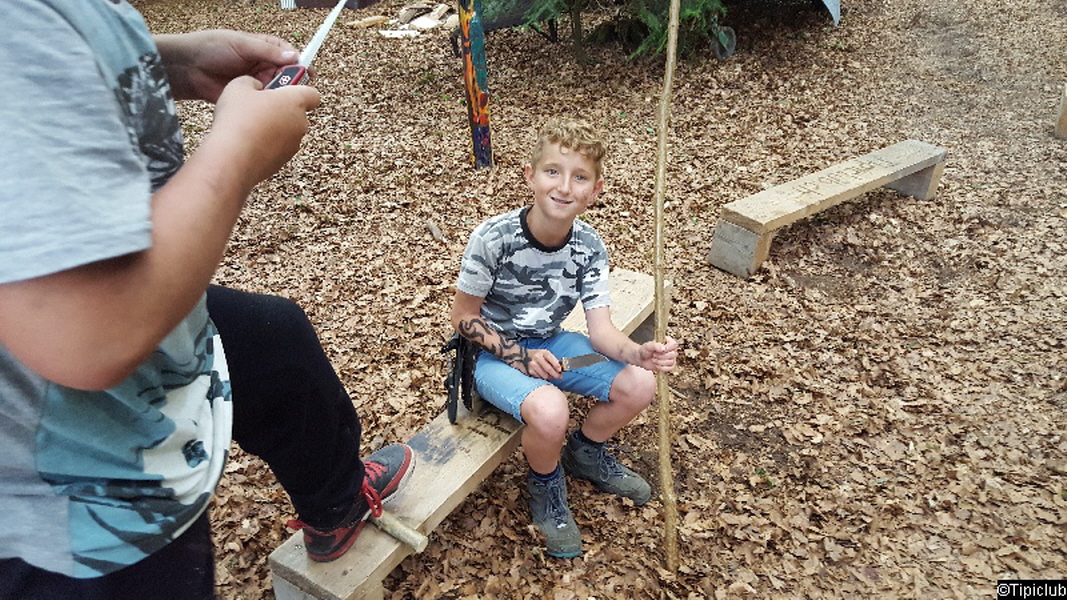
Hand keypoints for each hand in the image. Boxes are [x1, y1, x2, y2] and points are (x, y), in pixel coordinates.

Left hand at [156, 30, 302, 101]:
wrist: (187, 68)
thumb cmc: (211, 47)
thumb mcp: (241, 45)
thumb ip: (267, 51)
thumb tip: (293, 57)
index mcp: (263, 49)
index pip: (289, 55)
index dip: (299, 64)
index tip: (307, 73)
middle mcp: (263, 66)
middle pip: (287, 75)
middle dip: (293, 82)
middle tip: (295, 89)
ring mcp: (257, 83)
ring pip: (278, 91)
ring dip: (282, 96)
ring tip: (282, 100)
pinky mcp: (249, 99)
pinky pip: (264, 104)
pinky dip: (270, 107)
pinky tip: (271, 109)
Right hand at [209, 76, 320, 187]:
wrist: (232, 158)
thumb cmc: (238, 120)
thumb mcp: (239, 85)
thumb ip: (252, 81)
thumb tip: (255, 87)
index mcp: (295, 102)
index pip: (312, 93)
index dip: (299, 89)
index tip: (284, 86)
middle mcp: (300, 124)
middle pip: (296, 112)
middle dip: (279, 108)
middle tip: (258, 105)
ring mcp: (293, 145)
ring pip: (286, 131)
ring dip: (272, 127)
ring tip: (248, 124)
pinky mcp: (282, 161)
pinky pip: (276, 147)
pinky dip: (265, 144)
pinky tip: (246, 141)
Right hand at [509, 348, 562, 380]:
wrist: (521, 356)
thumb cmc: (536, 355)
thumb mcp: (544, 354)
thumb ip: (553, 360)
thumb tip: (561, 368)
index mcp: (543, 352)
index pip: (551, 359)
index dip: (557, 365)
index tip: (560, 370)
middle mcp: (537, 357)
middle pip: (548, 368)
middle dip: (555, 374)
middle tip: (559, 377)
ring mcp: (532, 364)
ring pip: (544, 374)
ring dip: (549, 377)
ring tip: (551, 376)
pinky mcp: (529, 371)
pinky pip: (539, 377)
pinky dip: (543, 378)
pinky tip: (543, 375)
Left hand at [635, 337, 677, 372]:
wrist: (641, 359)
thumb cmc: (645, 350)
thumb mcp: (648, 346)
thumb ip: (656, 345)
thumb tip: (664, 349)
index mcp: (667, 342)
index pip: (674, 344)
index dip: (669, 348)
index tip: (662, 349)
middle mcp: (671, 350)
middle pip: (673, 354)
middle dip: (662, 356)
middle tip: (654, 354)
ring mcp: (671, 358)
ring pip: (671, 362)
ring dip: (660, 362)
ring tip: (654, 359)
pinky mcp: (669, 366)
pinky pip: (670, 368)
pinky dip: (662, 368)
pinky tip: (657, 365)